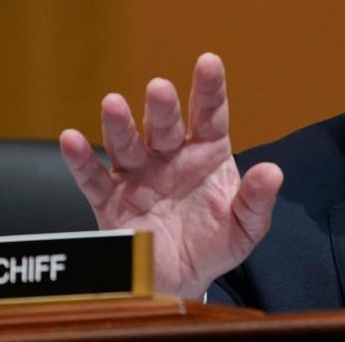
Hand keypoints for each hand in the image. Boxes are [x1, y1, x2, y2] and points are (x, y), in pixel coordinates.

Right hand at [59, 53, 282, 298]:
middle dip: (162, 107)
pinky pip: (94, 179)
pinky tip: (71, 140)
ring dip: (120, 126)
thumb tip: (273, 172)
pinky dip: (81, 160)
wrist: (181, 282)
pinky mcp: (112, 203)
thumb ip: (256, 201)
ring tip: (113, 104)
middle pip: (165, 126)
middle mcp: (170, 157)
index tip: (208, 61)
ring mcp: (139, 177)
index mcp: (207, 153)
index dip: (209, 88)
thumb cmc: (215, 245)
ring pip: (127, 145)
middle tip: (159, 87)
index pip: (210, 115)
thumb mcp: (245, 228)